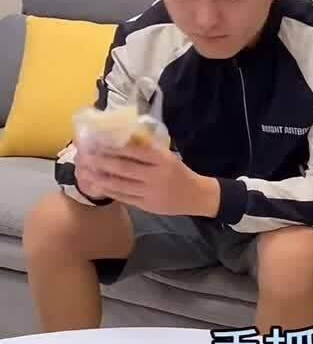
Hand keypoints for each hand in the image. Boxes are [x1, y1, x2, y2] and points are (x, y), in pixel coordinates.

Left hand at [80, 142, 220, 215]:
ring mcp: (151, 192)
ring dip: (100, 177)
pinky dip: (109, 191)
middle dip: (102, 161)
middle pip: (124, 167)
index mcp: (162, 159)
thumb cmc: (178, 172)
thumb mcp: (167, 156)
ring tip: (85, 171)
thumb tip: (120, 138)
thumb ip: (147, 149)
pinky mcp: (147, 205)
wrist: (196, 196)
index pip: (134, 151)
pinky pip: (124, 197)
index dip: (114, 147)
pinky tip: (98, 185)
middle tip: (85, 155)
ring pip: (120, 184)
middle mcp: (156, 175)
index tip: (98, 142)